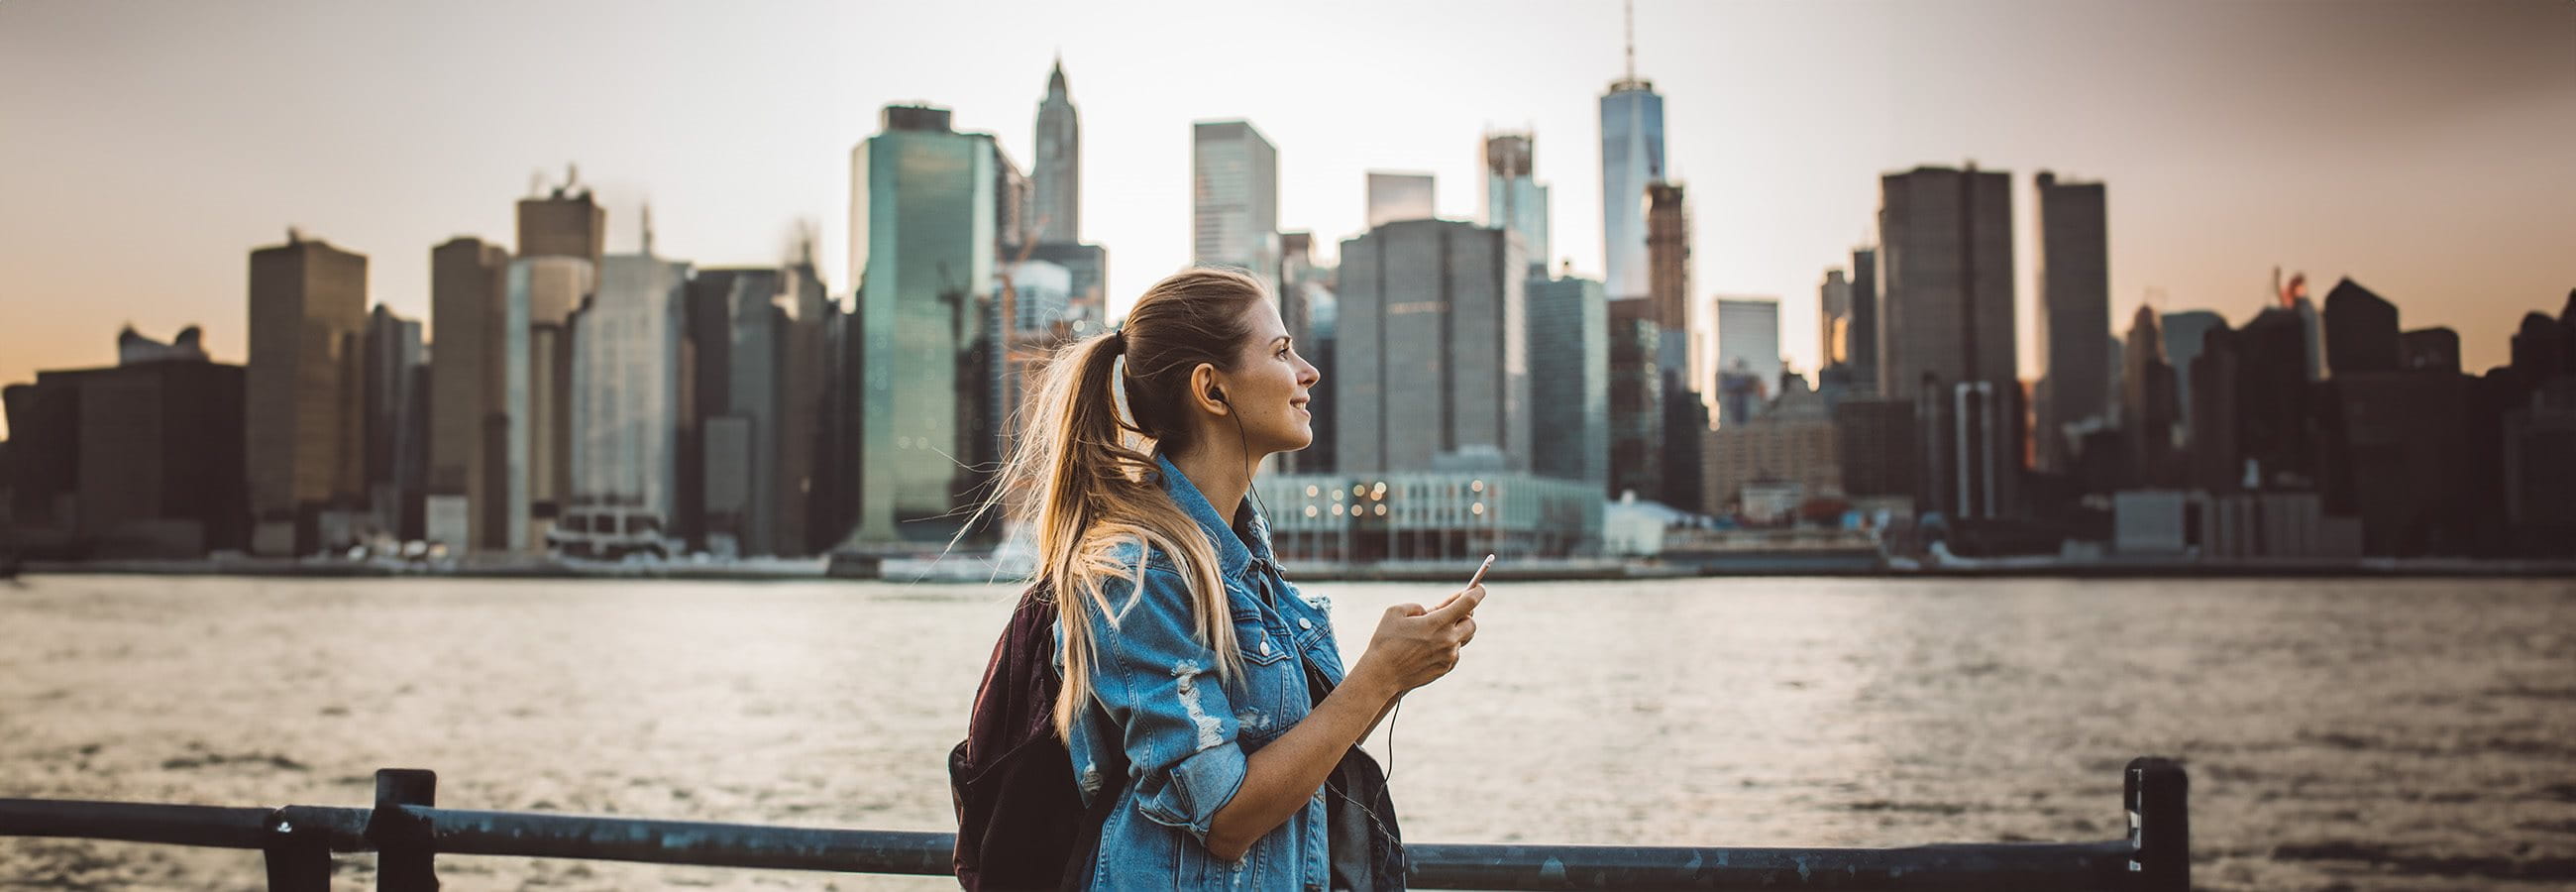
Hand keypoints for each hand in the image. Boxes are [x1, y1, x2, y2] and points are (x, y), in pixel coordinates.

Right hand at [1352, 584, 1482, 696]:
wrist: (1381, 675)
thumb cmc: (1385, 642)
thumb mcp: (1395, 612)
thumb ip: (1417, 607)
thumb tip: (1429, 611)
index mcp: (1438, 622)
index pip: (1468, 603)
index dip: (1477, 592)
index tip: (1479, 588)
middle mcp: (1448, 640)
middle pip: (1472, 623)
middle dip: (1465, 616)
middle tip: (1453, 612)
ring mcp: (1448, 657)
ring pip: (1462, 640)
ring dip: (1454, 632)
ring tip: (1435, 631)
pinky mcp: (1445, 669)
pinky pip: (1453, 654)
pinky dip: (1447, 647)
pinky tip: (1430, 647)